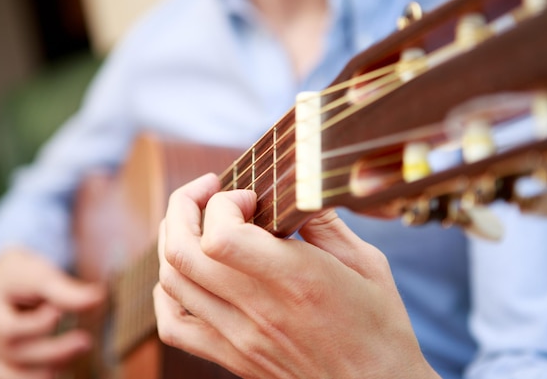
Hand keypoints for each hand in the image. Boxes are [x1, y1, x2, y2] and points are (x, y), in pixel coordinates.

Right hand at [0, 248, 104, 378]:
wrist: (10, 281)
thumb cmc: (25, 274)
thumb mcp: (41, 274)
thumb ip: (67, 290)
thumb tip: (99, 298)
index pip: (10, 329)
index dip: (37, 326)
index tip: (60, 312)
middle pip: (14, 353)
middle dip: (52, 351)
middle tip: (85, 341)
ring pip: (13, 373)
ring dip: (47, 370)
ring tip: (79, 353)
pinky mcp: (6, 360)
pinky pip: (18, 377)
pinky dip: (40, 376)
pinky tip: (62, 370)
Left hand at [154, 173, 439, 378]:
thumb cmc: (378, 327)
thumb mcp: (367, 264)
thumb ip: (326, 222)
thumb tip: (297, 188)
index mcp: (296, 280)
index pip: (222, 236)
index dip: (224, 203)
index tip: (250, 197)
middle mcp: (258, 309)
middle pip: (183, 251)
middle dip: (185, 205)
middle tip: (208, 189)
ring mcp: (238, 338)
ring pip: (172, 281)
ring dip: (174, 238)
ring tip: (197, 221)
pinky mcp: (232, 357)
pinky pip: (174, 326)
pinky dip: (168, 290)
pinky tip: (188, 271)